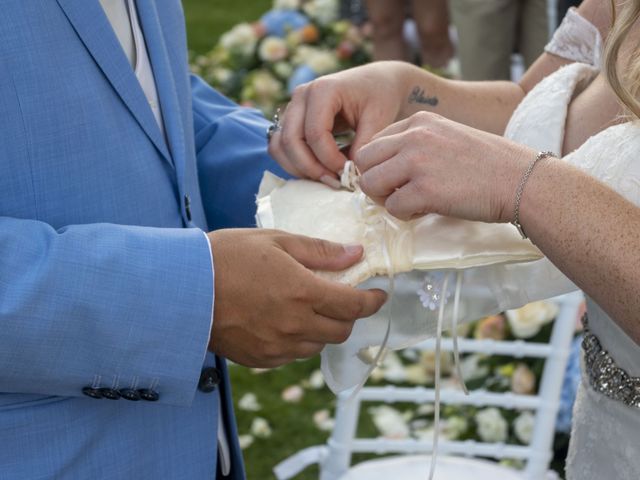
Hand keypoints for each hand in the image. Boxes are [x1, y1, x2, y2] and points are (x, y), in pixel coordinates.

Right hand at [207, 229, 386, 367]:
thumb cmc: (226, 257)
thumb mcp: (275, 241)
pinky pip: (293, 356)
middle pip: (341, 330)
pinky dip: (299, 341)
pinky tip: (284, 323)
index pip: (354, 306)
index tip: (379, 295)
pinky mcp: (260, 359)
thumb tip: (355, 254)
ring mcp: (277, 346)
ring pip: (318, 345)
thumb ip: (319, 251)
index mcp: (303, 293)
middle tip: (342, 299)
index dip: (372, 301)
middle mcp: (295, 325)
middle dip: (349, 315)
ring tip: (309, 309)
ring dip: (323, 329)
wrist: (181, 290)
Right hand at [268, 62, 412, 185]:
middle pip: (291, 141)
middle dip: (311, 168)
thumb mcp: (378, 118)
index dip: (329, 159)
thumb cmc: (380, 96)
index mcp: (323, 89)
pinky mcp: (291, 120)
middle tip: (335, 182)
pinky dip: (294, 163)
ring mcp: (293, 107)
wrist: (377, 82)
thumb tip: (349, 174)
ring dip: (299, 168)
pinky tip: (317, 171)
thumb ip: (364, 145)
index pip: (315, 133)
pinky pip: (281, 147)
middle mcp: (301, 96)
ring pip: (280, 146)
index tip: (348, 173)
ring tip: (326, 178)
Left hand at [355, 112, 535, 221]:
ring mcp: (417, 163)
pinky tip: (424, 210)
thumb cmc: (488, 163)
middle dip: (373, 181)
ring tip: (409, 202)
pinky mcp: (424, 191)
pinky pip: (392, 208)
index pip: (373, 142)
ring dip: (385, 199)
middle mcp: (414, 137)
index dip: (378, 165)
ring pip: (370, 184)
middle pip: (363, 161)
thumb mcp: (448, 136)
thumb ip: (416, 144)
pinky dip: (404, 215)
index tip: (395, 177)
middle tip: (394, 193)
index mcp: (419, 121)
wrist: (521, 180)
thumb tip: (386, 168)